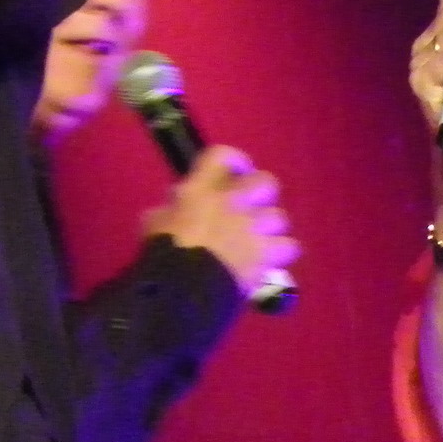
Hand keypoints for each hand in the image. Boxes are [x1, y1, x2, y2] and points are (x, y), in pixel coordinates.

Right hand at [143, 145, 298, 298]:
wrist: (185, 285)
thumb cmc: (163, 250)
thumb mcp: (154, 222)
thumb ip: (171, 209)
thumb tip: (176, 208)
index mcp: (201, 189)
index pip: (222, 156)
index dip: (232, 160)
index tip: (233, 169)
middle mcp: (233, 202)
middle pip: (265, 181)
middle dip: (260, 191)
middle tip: (250, 204)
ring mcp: (253, 227)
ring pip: (279, 216)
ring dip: (269, 226)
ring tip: (257, 238)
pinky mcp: (267, 254)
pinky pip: (288, 246)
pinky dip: (279, 252)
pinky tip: (268, 260)